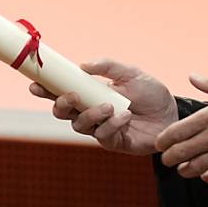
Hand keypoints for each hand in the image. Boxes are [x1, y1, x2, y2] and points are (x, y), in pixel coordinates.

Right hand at [29, 59, 177, 154]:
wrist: (172, 114)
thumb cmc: (150, 92)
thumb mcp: (131, 72)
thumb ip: (108, 66)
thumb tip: (83, 65)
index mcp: (90, 93)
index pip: (61, 91)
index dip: (45, 89)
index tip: (35, 84)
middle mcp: (90, 111)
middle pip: (62, 112)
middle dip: (61, 104)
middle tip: (74, 96)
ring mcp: (100, 128)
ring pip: (79, 125)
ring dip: (90, 114)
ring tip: (109, 106)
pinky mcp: (113, 142)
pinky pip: (103, 135)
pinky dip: (112, 124)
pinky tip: (125, 116)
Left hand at [155, 75, 207, 183]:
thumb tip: (191, 76)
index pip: (177, 132)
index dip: (164, 140)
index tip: (160, 143)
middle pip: (182, 152)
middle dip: (170, 157)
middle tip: (167, 159)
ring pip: (196, 167)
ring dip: (186, 170)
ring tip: (183, 169)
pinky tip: (206, 175)